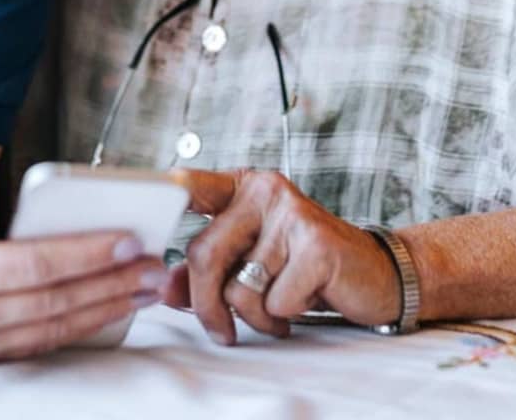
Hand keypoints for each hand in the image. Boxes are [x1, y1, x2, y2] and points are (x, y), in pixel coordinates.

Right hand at [0, 176, 167, 368]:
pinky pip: (36, 344)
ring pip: (51, 329)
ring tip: (144, 290)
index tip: (129, 241)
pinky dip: (77, 329)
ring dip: (104, 310)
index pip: (33, 265)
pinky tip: (106, 310)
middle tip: (155, 268)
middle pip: (53, 301)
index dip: (85, 254)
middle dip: (110, 285)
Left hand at [167, 169, 402, 343]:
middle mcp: (266, 190)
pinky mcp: (317, 244)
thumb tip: (162, 286)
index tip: (141, 202)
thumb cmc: (306, 269)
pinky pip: (275, 300)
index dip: (162, 195)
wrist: (374, 276)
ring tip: (279, 308)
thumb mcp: (250, 266)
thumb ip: (204, 272)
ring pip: (239, 286)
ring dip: (255, 315)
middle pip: (205, 253)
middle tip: (220, 330)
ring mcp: (293, 213)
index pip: (192, 184)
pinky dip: (285, 315)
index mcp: (243, 187)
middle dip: (206, 304)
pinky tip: (305, 299)